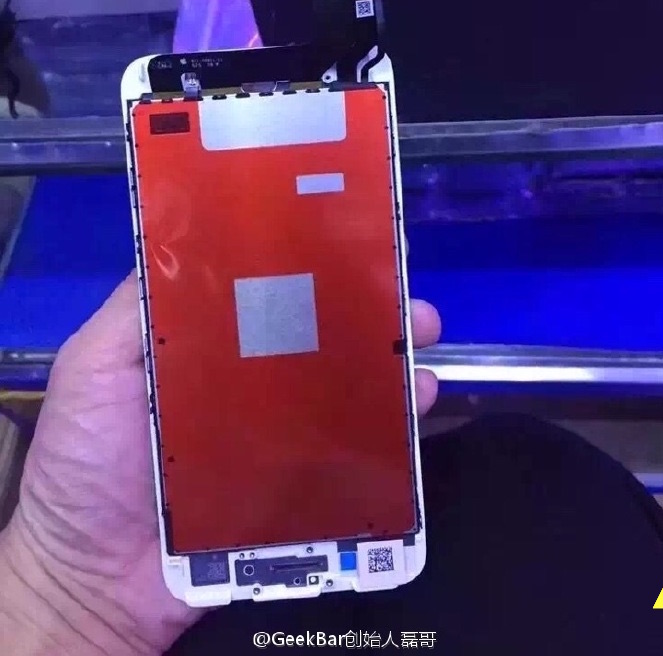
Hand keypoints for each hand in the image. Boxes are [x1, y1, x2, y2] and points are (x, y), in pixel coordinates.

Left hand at [0, 272, 440, 654]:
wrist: (93, 578)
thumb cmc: (86, 462)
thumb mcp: (96, 365)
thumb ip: (137, 309)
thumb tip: (191, 238)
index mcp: (207, 349)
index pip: (265, 294)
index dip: (307, 266)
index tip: (345, 239)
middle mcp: (251, 386)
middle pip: (318, 337)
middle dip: (365, 309)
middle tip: (401, 291)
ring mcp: (279, 437)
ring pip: (346, 388)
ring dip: (388, 359)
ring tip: (423, 335)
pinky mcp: (299, 487)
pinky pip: (355, 453)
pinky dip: (392, 427)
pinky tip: (417, 403)